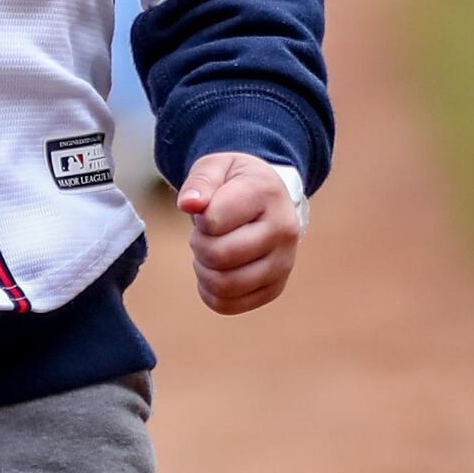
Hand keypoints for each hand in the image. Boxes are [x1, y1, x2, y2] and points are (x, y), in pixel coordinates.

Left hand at [178, 152, 306, 315]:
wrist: (268, 199)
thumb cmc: (235, 183)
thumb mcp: (215, 167)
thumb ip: (199, 182)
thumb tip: (189, 204)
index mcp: (267, 193)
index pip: (214, 220)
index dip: (199, 217)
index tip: (207, 209)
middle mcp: (284, 230)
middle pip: (218, 255)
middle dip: (199, 244)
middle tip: (204, 234)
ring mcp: (284, 263)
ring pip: (224, 285)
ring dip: (203, 270)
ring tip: (210, 252)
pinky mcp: (275, 288)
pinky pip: (228, 305)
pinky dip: (210, 292)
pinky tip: (215, 272)